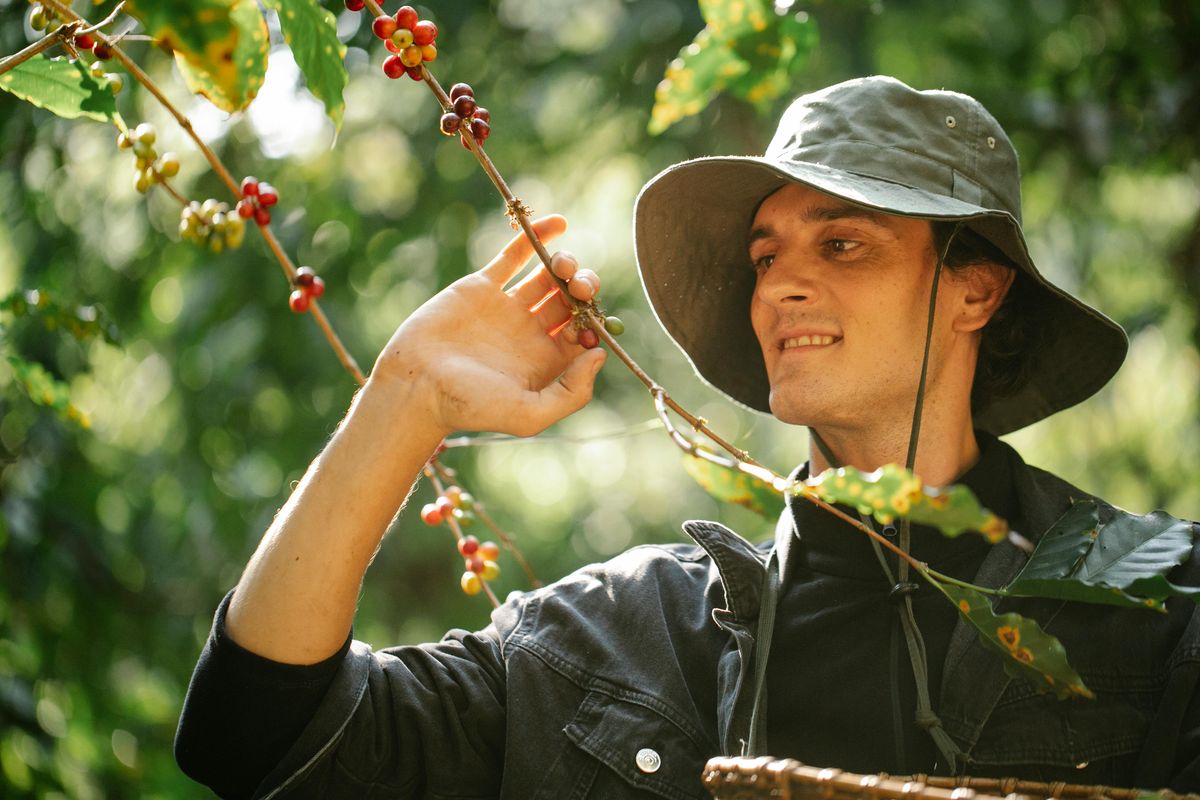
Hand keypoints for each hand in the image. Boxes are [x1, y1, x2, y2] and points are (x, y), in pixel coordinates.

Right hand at [370, 215, 606, 436]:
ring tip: (563, 265)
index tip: (593, 316)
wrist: (416, 386)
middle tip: (579, 287)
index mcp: (546, 362)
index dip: (596, 320)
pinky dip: (536, 238)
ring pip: (547, 277)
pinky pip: (514, 257)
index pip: (585, 332)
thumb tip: (600, 355)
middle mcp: (529, 333)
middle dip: (583, 288)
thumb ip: (572, 393)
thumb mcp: (530, 415)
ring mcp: (506, 307)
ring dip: (565, 264)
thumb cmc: (470, 407)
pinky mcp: (481, 287)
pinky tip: (558, 223)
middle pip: (570, 301)